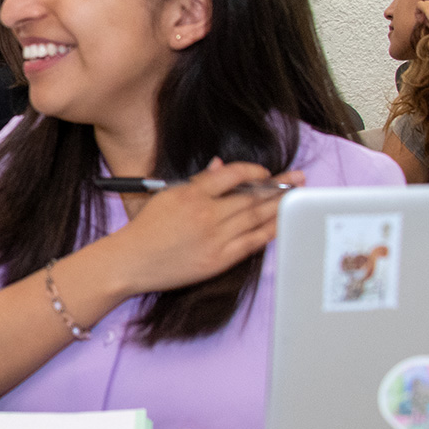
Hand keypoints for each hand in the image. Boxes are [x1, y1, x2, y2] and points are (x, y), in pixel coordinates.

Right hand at [110, 158, 302, 293]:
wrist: (130, 262)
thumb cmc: (146, 228)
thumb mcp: (168, 195)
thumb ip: (198, 181)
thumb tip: (220, 166)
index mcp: (192, 193)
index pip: (232, 174)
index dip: (254, 171)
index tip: (266, 172)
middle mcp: (206, 214)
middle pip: (251, 196)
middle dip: (279, 186)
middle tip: (298, 178)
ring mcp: (214, 238)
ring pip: (256, 218)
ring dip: (279, 206)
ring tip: (296, 197)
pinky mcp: (218, 260)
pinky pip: (251, 243)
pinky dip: (269, 231)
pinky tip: (281, 223)